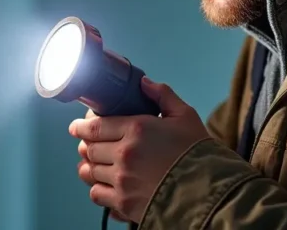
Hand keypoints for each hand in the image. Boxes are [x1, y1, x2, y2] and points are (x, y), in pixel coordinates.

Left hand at [70, 77, 209, 222]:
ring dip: (88, 166)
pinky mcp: (124, 202)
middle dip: (85, 145)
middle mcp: (125, 154)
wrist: (210, 191)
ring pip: (89, 171)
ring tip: (91, 164)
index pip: (95, 126)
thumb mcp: (186, 117)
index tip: (76, 127)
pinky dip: (96, 189)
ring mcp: (123, 180)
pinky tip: (103, 184)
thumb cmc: (199, 153)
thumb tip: (144, 83)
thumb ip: (163, 96)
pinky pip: (97, 195)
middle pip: (89, 148)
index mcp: (137, 129)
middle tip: (87, 144)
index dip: (81, 127)